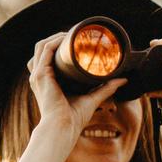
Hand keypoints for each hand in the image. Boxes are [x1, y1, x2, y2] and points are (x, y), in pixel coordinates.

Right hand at [26, 32, 126, 146]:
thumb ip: (106, 88)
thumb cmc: (74, 118)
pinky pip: (45, 50)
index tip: (76, 41)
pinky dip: (54, 41)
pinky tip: (65, 37)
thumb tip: (123, 80)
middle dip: (57, 38)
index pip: (48, 58)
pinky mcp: (41, 75)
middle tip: (75, 35)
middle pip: (43, 49)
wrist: (63, 127)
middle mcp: (40, 77)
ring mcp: (38, 75)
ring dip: (55, 37)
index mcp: (48, 82)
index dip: (60, 46)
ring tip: (70, 33)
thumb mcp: (93, 98)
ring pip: (41, 46)